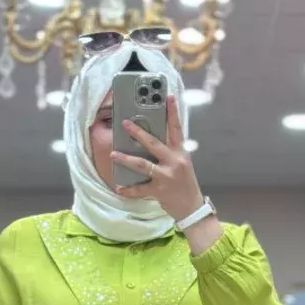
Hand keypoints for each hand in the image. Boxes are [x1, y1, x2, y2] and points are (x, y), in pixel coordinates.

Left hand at [112, 96, 203, 220]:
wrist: (192, 207)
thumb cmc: (185, 184)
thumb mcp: (182, 163)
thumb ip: (170, 152)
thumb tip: (152, 140)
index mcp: (180, 153)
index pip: (176, 128)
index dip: (173, 112)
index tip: (168, 97)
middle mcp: (174, 162)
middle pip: (154, 143)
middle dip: (138, 132)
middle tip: (125, 123)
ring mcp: (166, 177)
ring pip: (143, 165)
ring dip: (126, 159)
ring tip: (113, 154)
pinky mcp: (159, 191)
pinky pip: (140, 190)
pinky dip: (129, 190)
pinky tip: (119, 188)